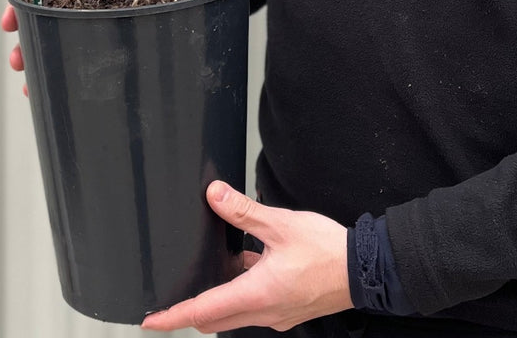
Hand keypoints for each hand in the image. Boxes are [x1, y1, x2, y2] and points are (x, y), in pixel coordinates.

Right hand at [1, 0, 110, 95]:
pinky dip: (62, 77)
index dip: (17, 13)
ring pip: (51, 49)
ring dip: (37, 65)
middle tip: (17, 60)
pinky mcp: (96, 41)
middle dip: (22, 47)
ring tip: (30, 82)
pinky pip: (76, 61)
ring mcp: (78, 28)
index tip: (8, 23)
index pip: (30, 2)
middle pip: (36, 31)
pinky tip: (51, 89)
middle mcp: (63, 11)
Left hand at [140, 182, 351, 332]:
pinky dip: (241, 290)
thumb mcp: (281, 224)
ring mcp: (277, 314)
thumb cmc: (327, 250)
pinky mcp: (287, 309)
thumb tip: (215, 196)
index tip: (151, 321)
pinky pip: (254, 305)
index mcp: (258, 294)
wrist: (364, 269)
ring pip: (235, 312)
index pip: (204, 310)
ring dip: (219, 297)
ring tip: (208, 270)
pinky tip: (246, 263)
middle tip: (169, 300)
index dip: (174, 316)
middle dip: (191, 309)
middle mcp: (264, 312)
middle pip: (215, 317)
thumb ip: (244, 211)